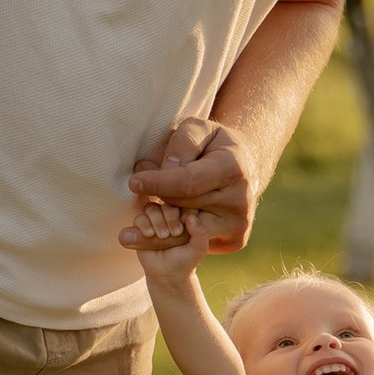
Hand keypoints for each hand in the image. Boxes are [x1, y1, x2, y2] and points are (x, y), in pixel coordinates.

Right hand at [122, 193, 203, 280]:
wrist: (168, 274)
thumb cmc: (186, 260)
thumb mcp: (199, 249)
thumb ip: (201, 233)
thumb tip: (190, 217)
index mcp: (186, 216)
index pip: (184, 203)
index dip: (184, 212)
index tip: (185, 229)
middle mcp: (170, 216)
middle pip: (167, 204)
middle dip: (170, 217)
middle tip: (174, 233)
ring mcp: (155, 221)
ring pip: (152, 208)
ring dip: (157, 221)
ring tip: (162, 236)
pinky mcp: (142, 228)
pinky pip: (139, 218)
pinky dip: (144, 224)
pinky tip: (150, 235)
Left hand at [124, 115, 261, 253]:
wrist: (244, 167)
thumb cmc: (214, 145)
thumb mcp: (200, 129)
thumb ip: (183, 144)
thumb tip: (167, 170)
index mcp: (233, 169)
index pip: (189, 182)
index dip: (159, 183)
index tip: (134, 183)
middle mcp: (241, 201)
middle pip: (183, 206)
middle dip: (157, 199)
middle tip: (137, 192)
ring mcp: (239, 224)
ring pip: (186, 232)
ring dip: (157, 229)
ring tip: (129, 234)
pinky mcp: (234, 240)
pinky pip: (194, 245)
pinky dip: (171, 241)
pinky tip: (158, 230)